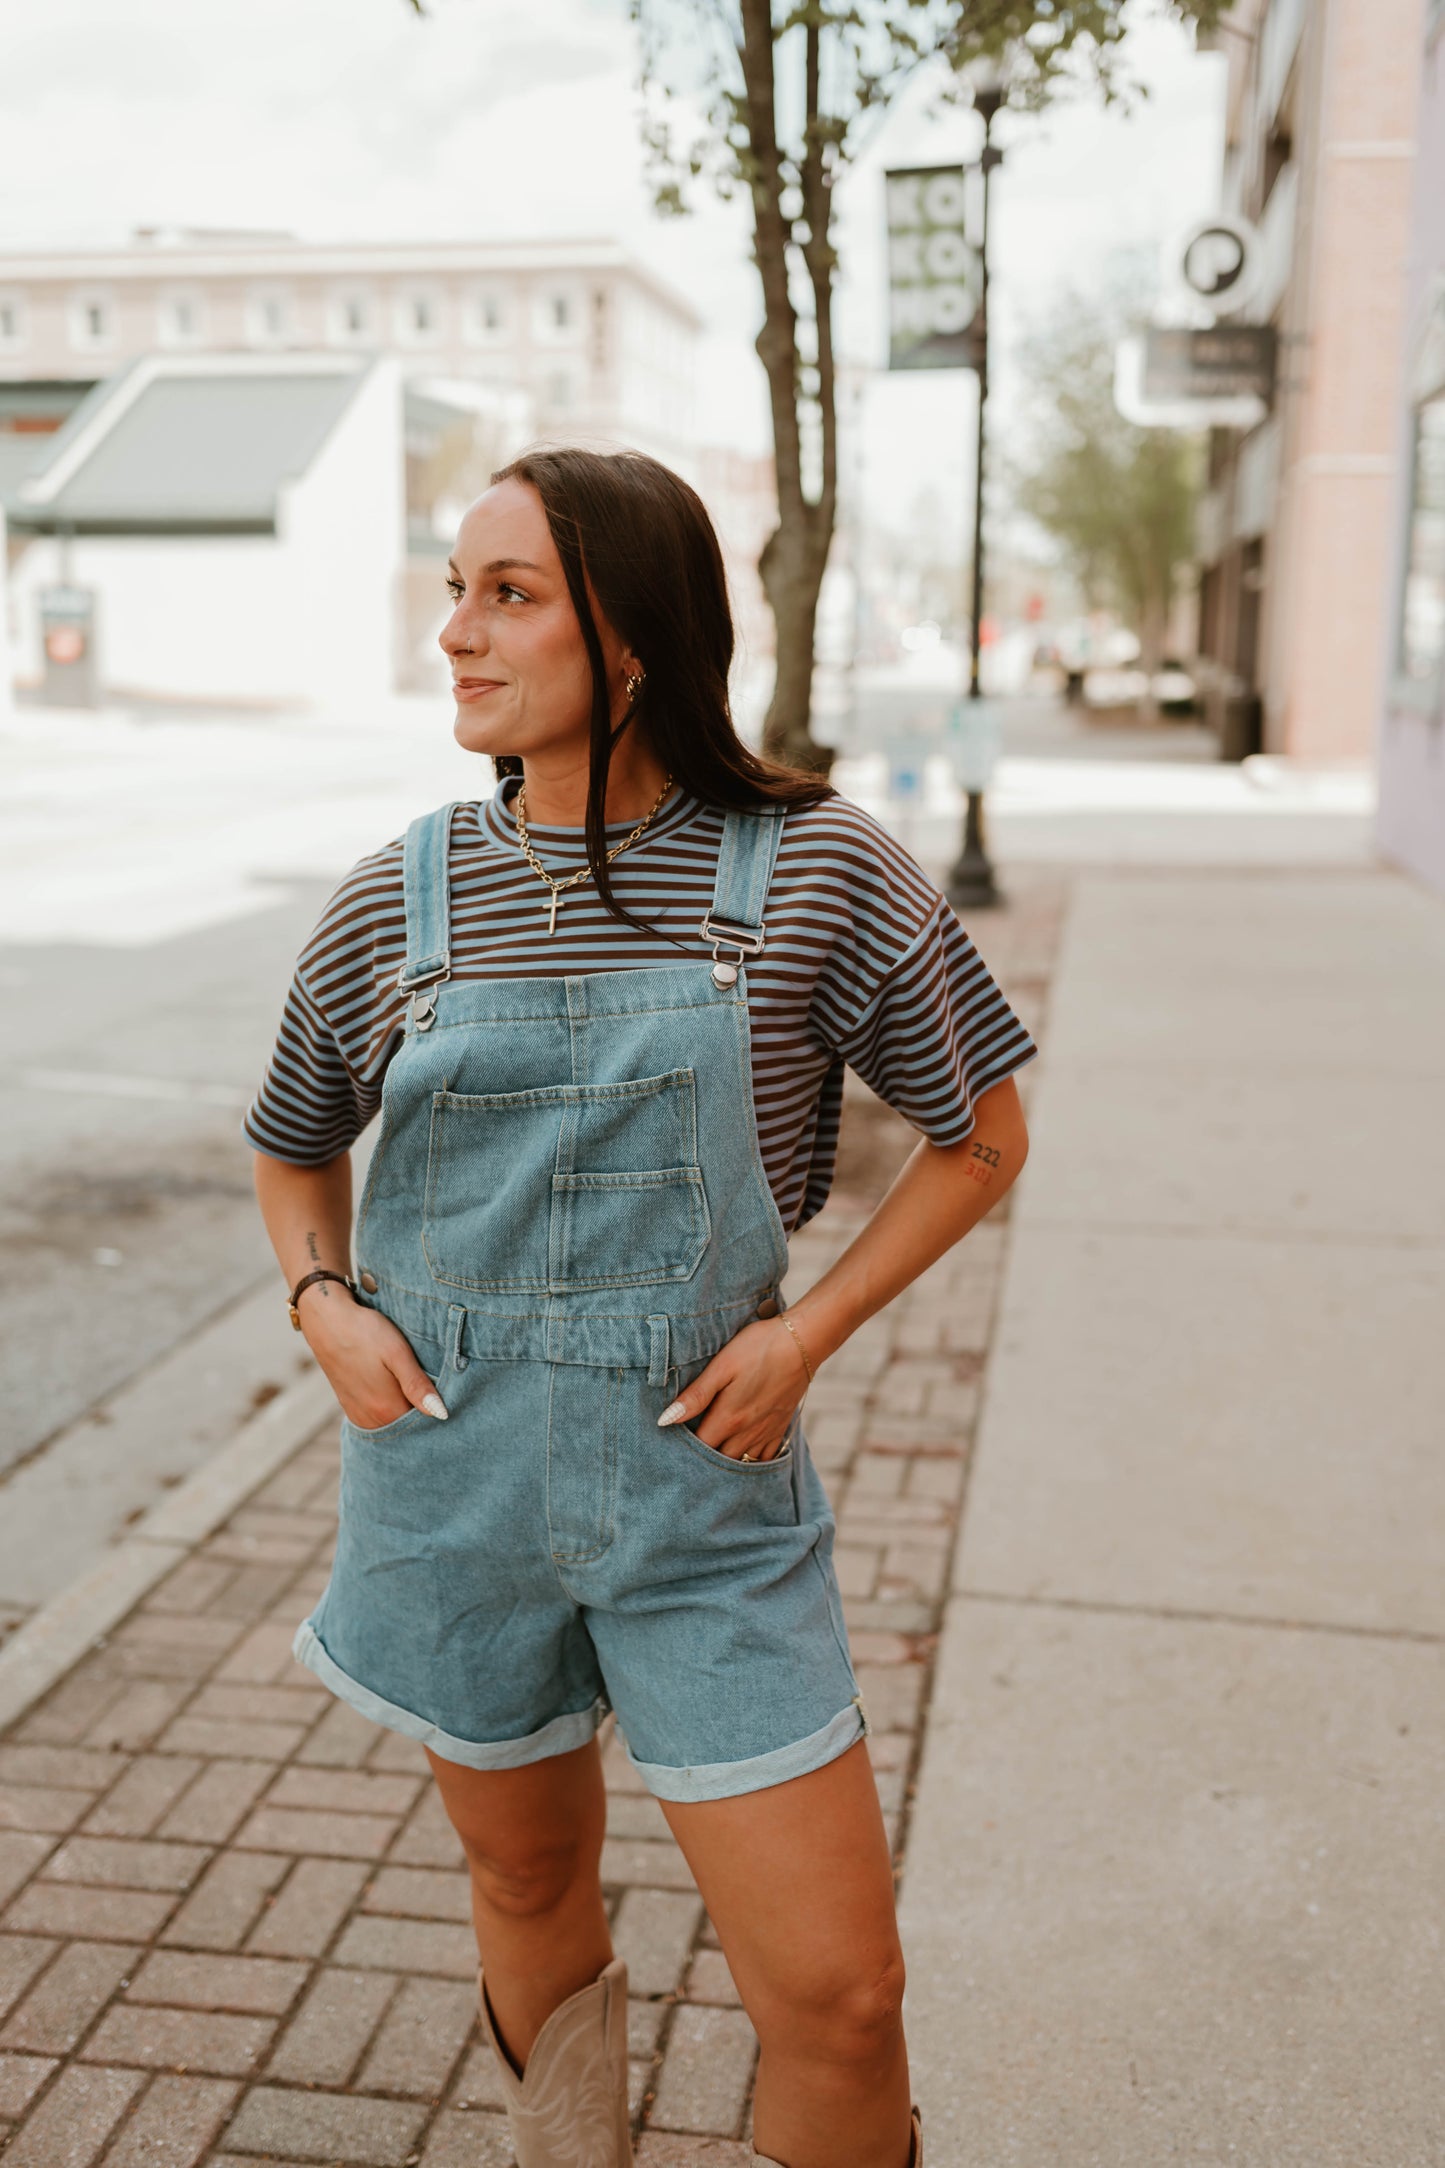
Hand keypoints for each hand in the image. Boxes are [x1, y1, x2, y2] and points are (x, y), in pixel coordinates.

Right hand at [298, 1291, 447, 1427]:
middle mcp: (370, 1420)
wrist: (327, 1321)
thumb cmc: (365, 1332)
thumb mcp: (397, 1353)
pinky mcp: (350, 1407)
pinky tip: (393, 1387)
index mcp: (386, 1410)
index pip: (423, 1424)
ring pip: (392, 1422)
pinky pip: (378, 1417)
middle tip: (429, 1383)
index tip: (444, 1391)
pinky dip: (389, 1408)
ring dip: (405, 1409)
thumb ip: (417, 1385)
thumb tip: (441, 1414)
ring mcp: (358, 1415)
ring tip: (411, 1383)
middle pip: (407, 1425)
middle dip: (421, 1411)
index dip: (436, 1409)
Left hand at [657, 1316, 808, 1460]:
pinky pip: (766, 1458)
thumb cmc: (758, 1347)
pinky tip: (743, 1456)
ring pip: (743, 1462)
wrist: (803, 1341)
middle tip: (688, 1454)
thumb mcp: (722, 1366)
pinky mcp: (781, 1426)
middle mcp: (748, 1432)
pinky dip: (752, 1462)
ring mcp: (767, 1431)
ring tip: (712, 1457)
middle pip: (720, 1460)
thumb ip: (696, 1395)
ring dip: (727, 1463)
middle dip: (704, 1460)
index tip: (672, 1444)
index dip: (684, 1449)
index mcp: (729, 1418)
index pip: (700, 1448)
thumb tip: (665, 1420)